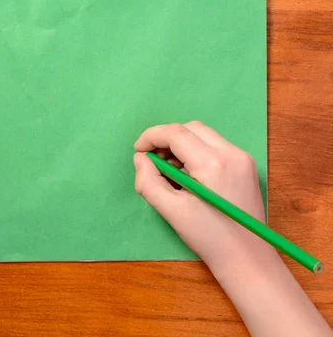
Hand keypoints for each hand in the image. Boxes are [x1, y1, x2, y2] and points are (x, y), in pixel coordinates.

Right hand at [133, 121, 272, 269]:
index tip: (138, 151)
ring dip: (181, 144)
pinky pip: (215, 146)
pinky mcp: (245, 166)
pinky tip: (188, 175)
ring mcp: (242, 158)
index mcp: (213, 164)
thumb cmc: (209, 237)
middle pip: (191, 128)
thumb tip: (141, 159)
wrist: (247, 257)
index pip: (176, 133)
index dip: (151, 137)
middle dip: (166, 139)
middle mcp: (231, 153)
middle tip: (153, 161)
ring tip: (170, 171)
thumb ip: (149, 182)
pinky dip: (196, 152)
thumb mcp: (171, 211)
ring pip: (203, 135)